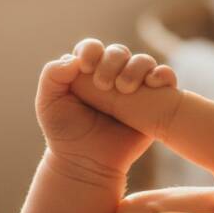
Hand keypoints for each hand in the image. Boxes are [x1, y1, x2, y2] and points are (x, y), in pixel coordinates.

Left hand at [35, 39, 175, 181]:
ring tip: (124, 89)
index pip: (92, 48)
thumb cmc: (65, 134)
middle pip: (118, 52)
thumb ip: (52, 75)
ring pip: (143, 61)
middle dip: (111, 62)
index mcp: (87, 70)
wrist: (87, 165)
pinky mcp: (154, 101)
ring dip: (135, 68)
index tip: (86, 67)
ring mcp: (134, 87)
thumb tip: (74, 59)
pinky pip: (165, 78)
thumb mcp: (48, 103)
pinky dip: (163, 74)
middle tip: (102, 85)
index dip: (91, 51)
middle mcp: (112, 74)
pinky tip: (152, 83)